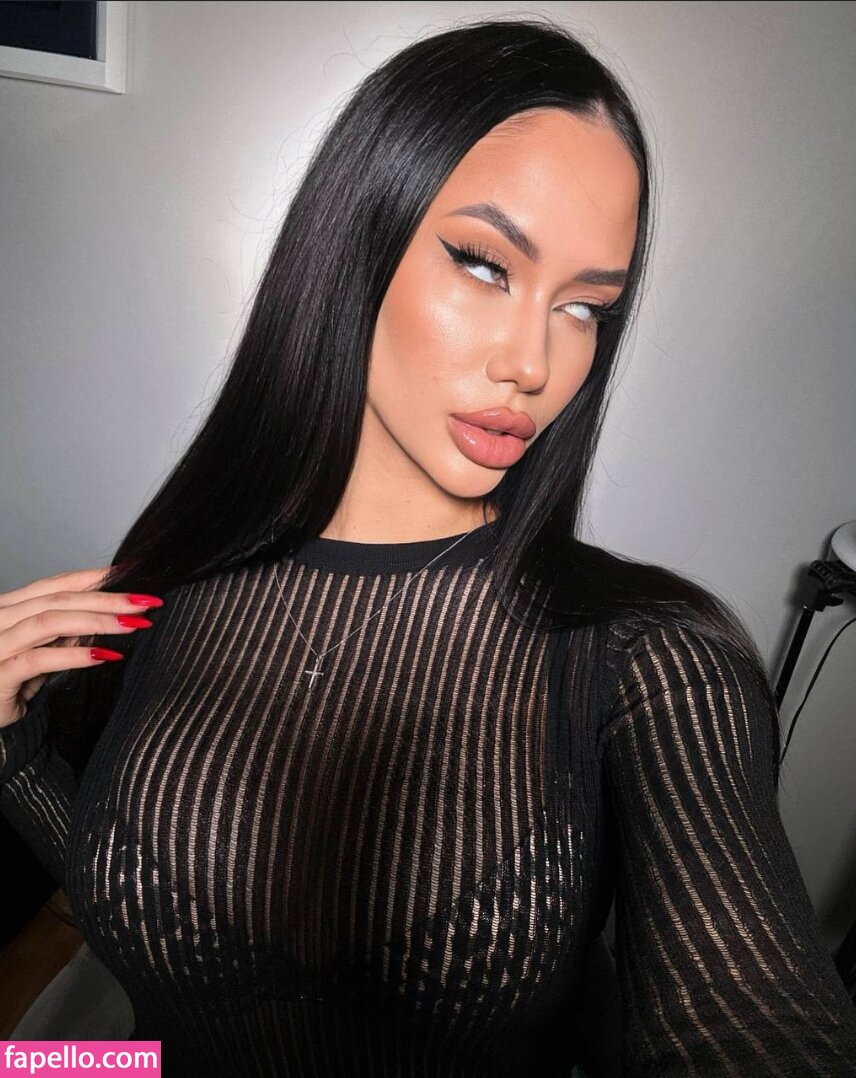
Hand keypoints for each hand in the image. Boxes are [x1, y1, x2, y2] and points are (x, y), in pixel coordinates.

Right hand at [0, 566, 161, 729]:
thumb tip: (110, 611)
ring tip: (133, 624)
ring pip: (50, 622)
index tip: (132, 574)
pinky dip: (74, 655)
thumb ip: (66, 630)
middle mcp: (0, 619)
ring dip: (97, 621)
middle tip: (145, 602)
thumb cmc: (10, 683)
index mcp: (9, 607)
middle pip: (59, 599)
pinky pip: (38, 659)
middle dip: (107, 598)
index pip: (56, 584)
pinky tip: (104, 654)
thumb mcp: (42, 650)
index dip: (95, 578)